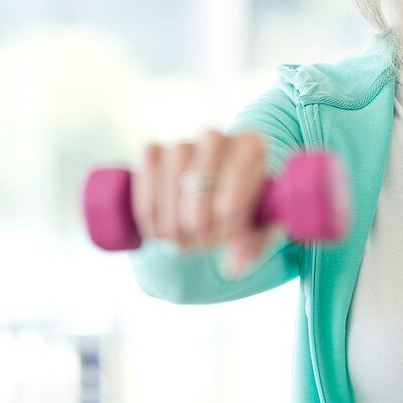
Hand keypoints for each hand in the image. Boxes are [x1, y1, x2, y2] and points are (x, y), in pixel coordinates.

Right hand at [132, 129, 279, 275]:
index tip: (225, 239)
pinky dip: (148, 211)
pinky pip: (144, 177)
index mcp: (252, 145)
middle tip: (203, 244)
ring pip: (171, 181)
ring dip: (171, 223)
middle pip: (200, 182)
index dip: (226, 222)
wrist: (215, 199)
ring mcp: (183, 142)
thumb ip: (253, 247)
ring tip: (182, 242)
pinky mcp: (154, 152)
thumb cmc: (243, 212)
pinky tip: (157, 232)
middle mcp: (216, 137)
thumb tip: (233, 265)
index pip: (234, 187)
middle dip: (198, 224)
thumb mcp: (257, 230)